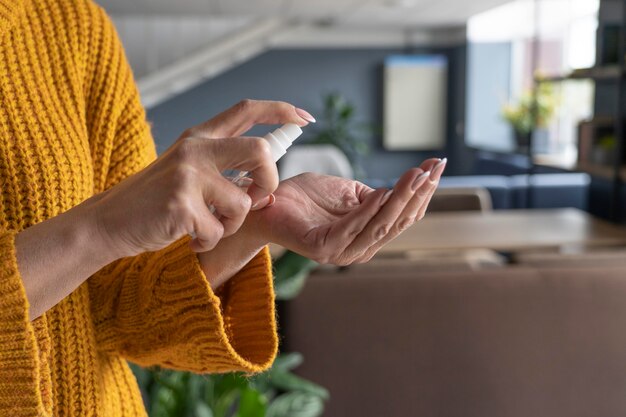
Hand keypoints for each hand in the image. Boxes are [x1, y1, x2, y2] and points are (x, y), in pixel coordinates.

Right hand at [93, 100, 310, 255]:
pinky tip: (188, 237)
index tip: (305, 119)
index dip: (281, 111)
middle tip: (256, 198)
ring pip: (243, 203)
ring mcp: (187, 175)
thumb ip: (222, 168)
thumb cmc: (153, 201)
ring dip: (231, 224)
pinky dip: (208, 241)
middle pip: (260, 152)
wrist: (106, 223)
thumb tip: (265, 185)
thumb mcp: (185, 170)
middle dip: (269, 181)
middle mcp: (195, 148)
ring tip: (206, 226)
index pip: (247, 110)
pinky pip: (218, 231)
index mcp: (199, 136)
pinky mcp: (181, 205)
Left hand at [253, 158, 446, 264]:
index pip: (403, 215)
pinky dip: (369, 209)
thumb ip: (374, 198)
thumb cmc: (306, 198)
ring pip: (380, 225)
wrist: (267, 202)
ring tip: (416, 175)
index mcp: (367, 236)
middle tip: (434, 167)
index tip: (437, 166)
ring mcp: (341, 251)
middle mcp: (359, 248)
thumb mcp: (349, 194)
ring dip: (401, 199)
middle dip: (419, 193)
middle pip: (398, 221)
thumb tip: (404, 188)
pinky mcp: (322, 248)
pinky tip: (383, 192)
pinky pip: (352, 227)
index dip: (422, 192)